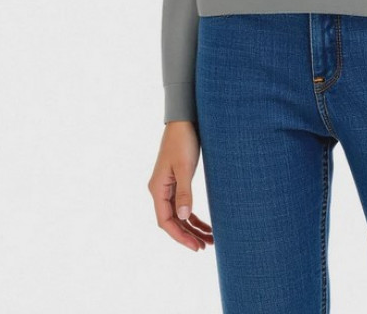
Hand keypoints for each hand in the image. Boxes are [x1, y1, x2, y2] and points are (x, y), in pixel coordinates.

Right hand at [148, 121, 214, 251]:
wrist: (184, 120)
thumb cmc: (183, 141)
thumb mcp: (185, 167)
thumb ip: (184, 192)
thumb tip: (183, 217)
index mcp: (158, 189)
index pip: (165, 222)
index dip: (180, 236)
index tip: (195, 246)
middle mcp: (160, 190)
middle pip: (172, 221)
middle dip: (188, 235)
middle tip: (205, 246)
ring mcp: (168, 186)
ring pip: (178, 215)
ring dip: (192, 227)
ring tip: (209, 239)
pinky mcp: (176, 181)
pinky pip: (182, 205)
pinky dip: (192, 215)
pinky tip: (205, 224)